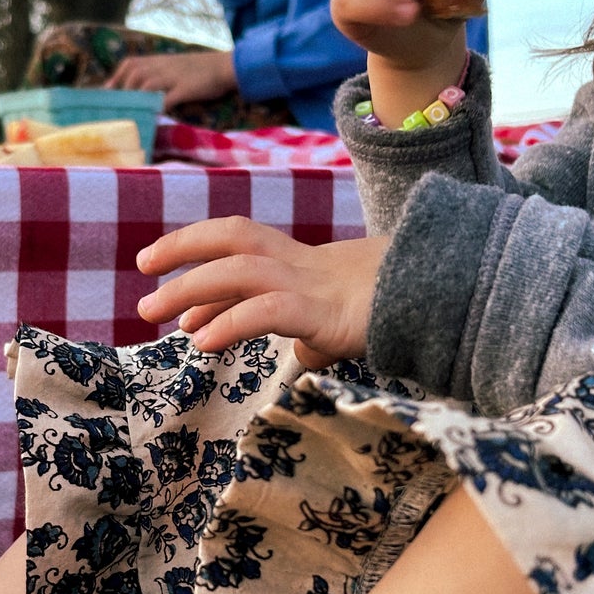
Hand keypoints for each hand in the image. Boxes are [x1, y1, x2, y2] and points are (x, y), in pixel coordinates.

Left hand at [106, 50, 236, 109]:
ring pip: (147, 85)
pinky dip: (157, 108)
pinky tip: (151, 118)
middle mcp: (163, 66)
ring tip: (130, 114)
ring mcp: (174, 76)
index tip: (107, 92)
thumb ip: (159, 74)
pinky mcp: (186, 88)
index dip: (116, 77)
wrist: (225, 66)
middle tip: (116, 109)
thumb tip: (142, 89)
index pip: (130, 63)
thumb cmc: (200, 70)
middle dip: (123, 91)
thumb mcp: (175, 67)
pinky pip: (167, 98)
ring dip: (136, 99)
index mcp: (159, 60)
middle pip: (134, 73)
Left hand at [137, 217, 389, 368]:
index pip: (244, 245)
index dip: (201, 257)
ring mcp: (313, 284)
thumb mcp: (346, 325)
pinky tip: (202, 341)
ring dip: (189, 287)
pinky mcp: (324, 313)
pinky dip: (228, 322)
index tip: (171, 294)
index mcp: (305, 263)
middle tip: (144, 283)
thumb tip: (304, 354)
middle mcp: (303, 264)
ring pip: (238, 269)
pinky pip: (266, 310)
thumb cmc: (402, 311)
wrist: (449, 302)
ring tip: (151, 312)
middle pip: (232, 238)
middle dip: (182, 253)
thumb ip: (316, 335)